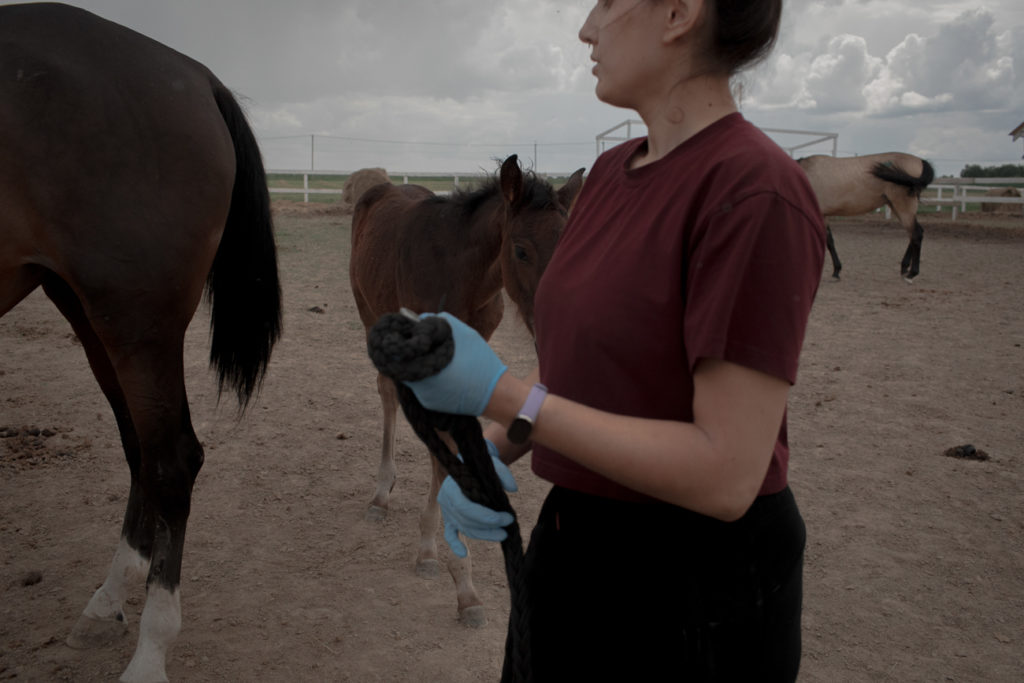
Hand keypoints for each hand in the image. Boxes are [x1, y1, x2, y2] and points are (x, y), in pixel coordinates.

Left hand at [404, 312, 506, 415]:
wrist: (496, 395)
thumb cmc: (480, 362)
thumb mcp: (464, 334)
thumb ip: (440, 322)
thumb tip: (420, 318)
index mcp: (424, 367)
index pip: (399, 352)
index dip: (404, 340)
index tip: (411, 333)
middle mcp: (419, 386)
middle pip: (403, 363)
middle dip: (411, 352)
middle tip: (423, 342)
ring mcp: (424, 397)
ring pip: (412, 374)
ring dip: (419, 363)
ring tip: (435, 355)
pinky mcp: (430, 404)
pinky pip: (422, 385)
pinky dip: (427, 376)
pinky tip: (443, 372)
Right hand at [439, 440, 517, 556]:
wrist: (469, 463)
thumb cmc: (479, 464)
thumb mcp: (491, 462)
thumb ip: (502, 472)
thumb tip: (512, 489)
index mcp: (451, 486)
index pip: (465, 507)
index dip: (486, 517)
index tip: (507, 517)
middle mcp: (445, 500)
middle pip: (466, 521)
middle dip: (488, 527)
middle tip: (508, 528)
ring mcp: (447, 511)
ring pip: (464, 528)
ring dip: (484, 535)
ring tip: (503, 534)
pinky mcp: (450, 519)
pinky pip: (450, 534)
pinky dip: (455, 545)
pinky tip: (464, 554)